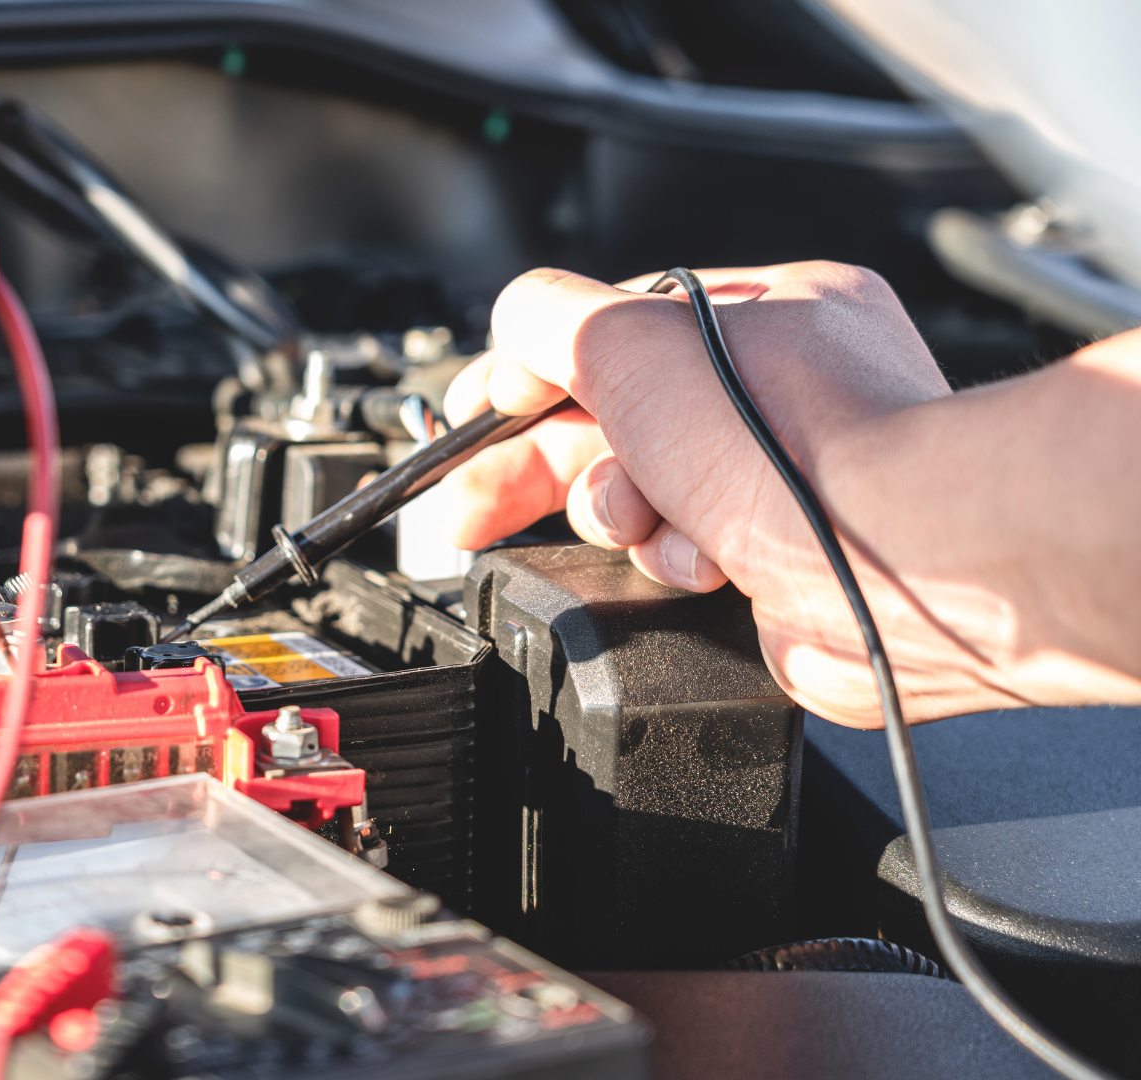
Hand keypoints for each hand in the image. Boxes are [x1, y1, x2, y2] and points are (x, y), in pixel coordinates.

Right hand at [441, 261, 973, 725]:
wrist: (896, 573)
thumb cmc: (798, 447)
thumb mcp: (625, 336)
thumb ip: (546, 317)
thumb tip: (513, 329)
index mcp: (760, 312)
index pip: (612, 333)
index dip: (527, 378)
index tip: (471, 419)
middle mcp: (784, 392)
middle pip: (617, 422)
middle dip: (541, 467)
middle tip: (470, 506)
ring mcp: (791, 480)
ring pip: (645, 499)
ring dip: (617, 514)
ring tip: (635, 518)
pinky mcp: (789, 563)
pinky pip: (684, 559)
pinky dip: (674, 562)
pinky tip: (700, 562)